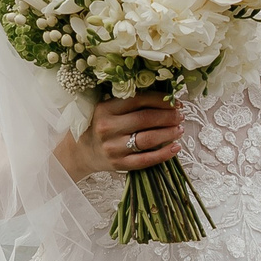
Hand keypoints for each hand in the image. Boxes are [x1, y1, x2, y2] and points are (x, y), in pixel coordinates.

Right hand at [64, 95, 181, 177]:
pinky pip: (146, 160)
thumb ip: (127, 103)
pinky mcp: (119, 164)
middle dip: (168, 116)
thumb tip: (164, 96)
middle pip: (145, 119)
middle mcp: (107, 128)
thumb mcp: (105, 109)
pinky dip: (164, 154)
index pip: (138, 100)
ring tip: (180, 129)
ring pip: (148, 139)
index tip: (175, 101)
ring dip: (169, 133)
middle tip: (181, 115)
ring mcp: (113, 148)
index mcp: (104, 109)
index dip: (160, 100)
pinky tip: (176, 147)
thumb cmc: (98, 126)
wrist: (80, 152)